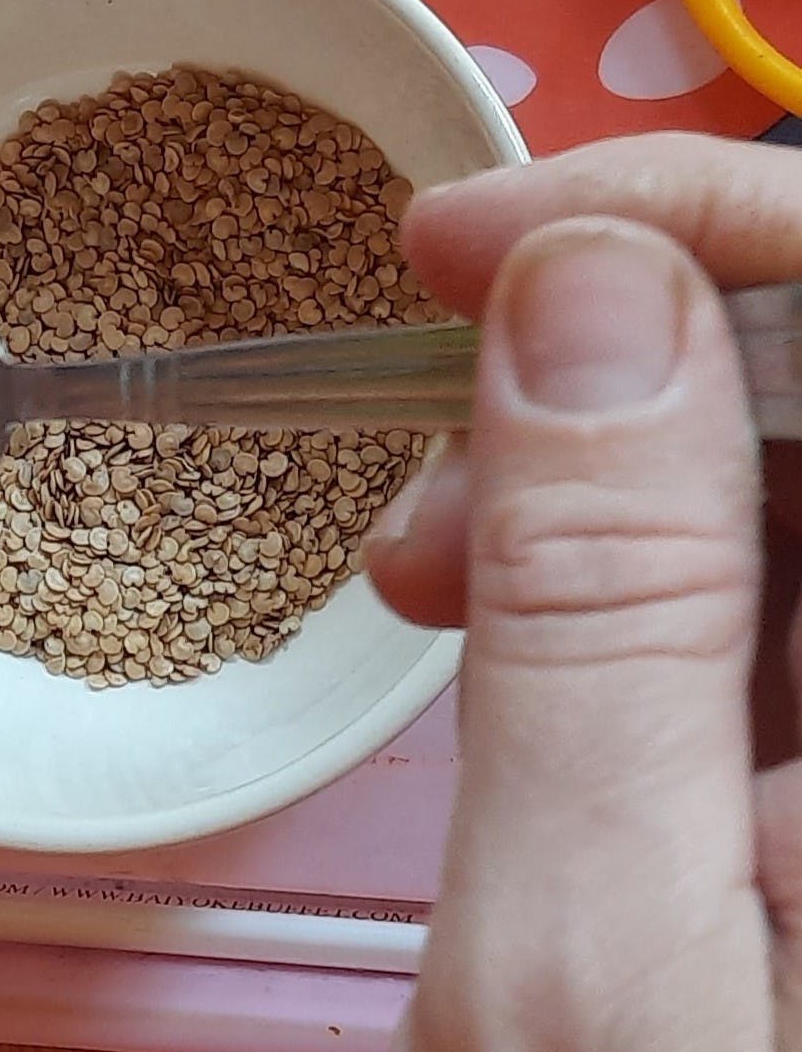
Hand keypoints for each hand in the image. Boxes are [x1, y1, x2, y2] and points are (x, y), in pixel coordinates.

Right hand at [366, 134, 801, 1050]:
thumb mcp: (591, 960)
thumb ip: (603, 598)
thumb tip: (580, 277)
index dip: (716, 221)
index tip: (478, 234)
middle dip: (628, 373)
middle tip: (416, 460)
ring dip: (608, 486)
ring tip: (430, 575)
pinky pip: (785, 610)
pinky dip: (639, 584)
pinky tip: (520, 638)